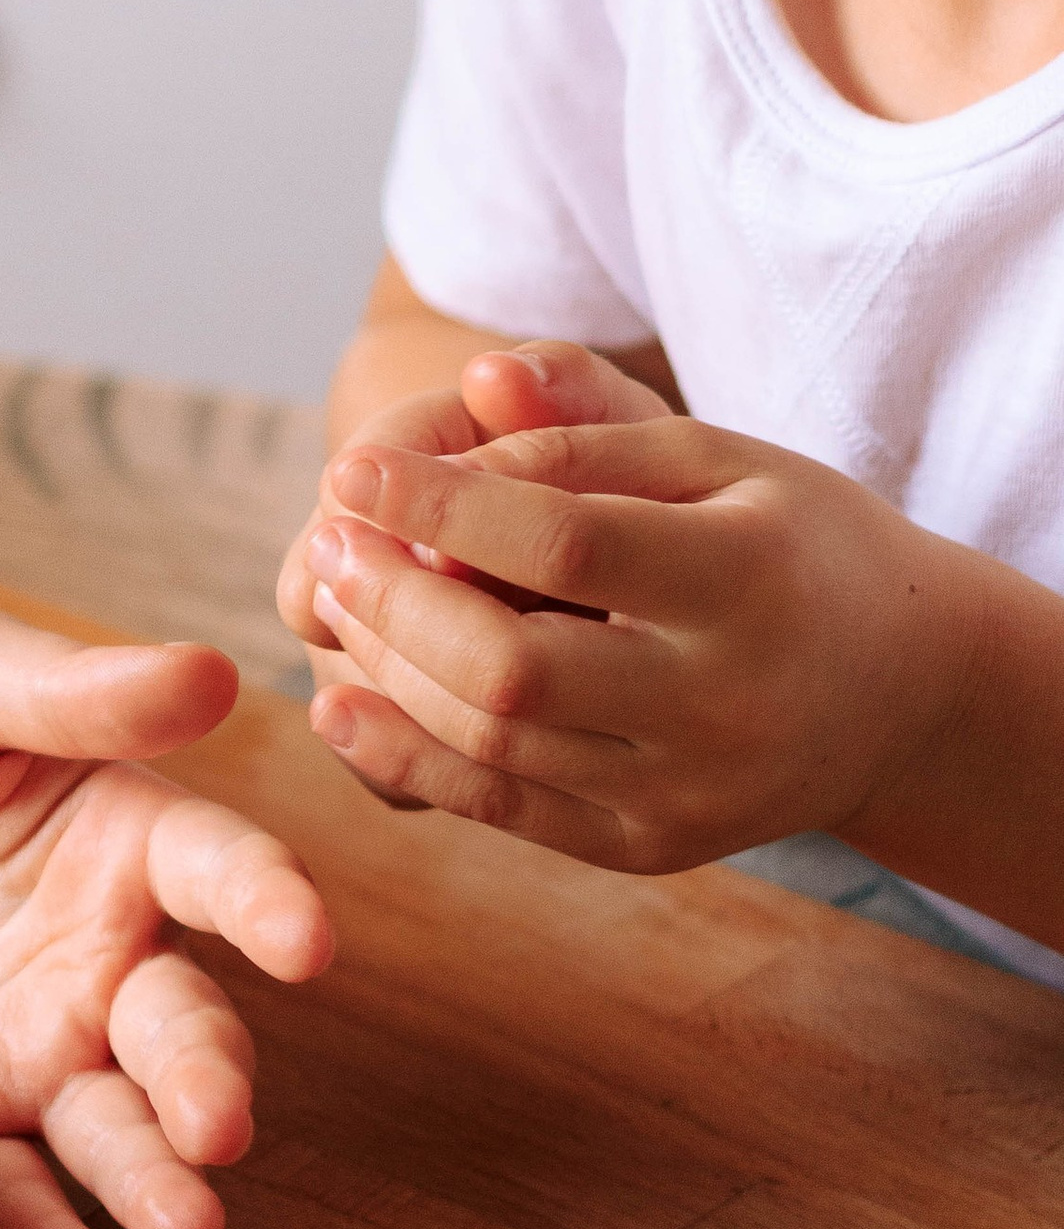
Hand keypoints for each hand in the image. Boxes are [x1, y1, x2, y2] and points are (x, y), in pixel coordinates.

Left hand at [0, 610, 333, 1228]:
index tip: (306, 940)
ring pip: (109, 1130)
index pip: (220, 872)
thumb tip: (216, 673)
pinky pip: (0, 1188)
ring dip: (150, 1184)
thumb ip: (71, 690)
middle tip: (218, 1129)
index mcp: (129, 841)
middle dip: (206, 1084)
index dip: (267, 904)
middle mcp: (101, 962)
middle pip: (178, 1031)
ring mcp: (27, 1052)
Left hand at [290, 342, 974, 871]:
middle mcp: (723, 702)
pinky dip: (407, 756)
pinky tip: (340, 703)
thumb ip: (589, 421)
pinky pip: (503, 810)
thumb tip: (471, 381)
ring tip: (333, 595)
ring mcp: (685, 791)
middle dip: (394, 600)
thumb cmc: (788, 541)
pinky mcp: (649, 846)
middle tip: (327, 540)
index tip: (350, 471)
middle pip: (511, 665)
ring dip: (386, 668)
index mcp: (748, 580)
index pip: (566, 544)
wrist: (901, 693)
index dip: (441, 508)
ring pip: (493, 742)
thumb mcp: (720, 455)